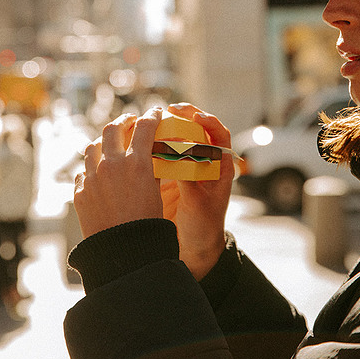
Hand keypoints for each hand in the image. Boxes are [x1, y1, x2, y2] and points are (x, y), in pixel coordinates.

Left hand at [74, 109, 163, 238]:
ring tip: (110, 146)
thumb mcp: (156, 193)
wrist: (123, 256)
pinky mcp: (80, 193)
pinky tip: (98, 175)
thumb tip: (149, 158)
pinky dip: (92, 169)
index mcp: (137, 162)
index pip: (145, 127)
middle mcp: (112, 164)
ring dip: (103, 143)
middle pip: (113, 129)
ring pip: (92, 148)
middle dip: (123, 122)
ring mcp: (92, 177)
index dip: (151, 116)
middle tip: (130, 123)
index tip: (155, 112)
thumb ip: (150, 171)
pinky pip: (83, 172)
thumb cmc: (148, 227)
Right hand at [160, 103, 233, 279]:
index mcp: (219, 167)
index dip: (209, 123)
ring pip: (179, 137)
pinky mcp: (170, 174)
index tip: (196, 118)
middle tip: (171, 109)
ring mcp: (187, 166)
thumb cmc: (203, 228)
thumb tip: (180, 155)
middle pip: (198, 129)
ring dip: (167, 126)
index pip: (219, 135)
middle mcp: (204, 162)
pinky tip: (140, 140)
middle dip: (186, 115)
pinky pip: (162, 152)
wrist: (193, 249)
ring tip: (153, 120)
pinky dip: (153, 144)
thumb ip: (190, 181)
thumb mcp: (198, 205)